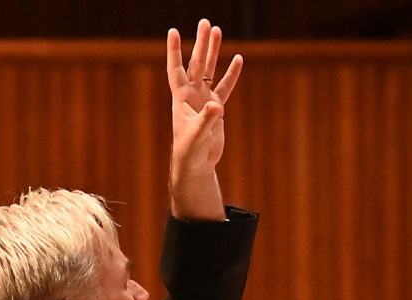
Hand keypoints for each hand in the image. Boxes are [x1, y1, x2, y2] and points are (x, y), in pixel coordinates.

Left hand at [166, 20, 242, 222]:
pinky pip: (225, 87)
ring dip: (214, 51)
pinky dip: (231, 74)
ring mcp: (204, 99)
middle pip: (197, 63)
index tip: (174, 31)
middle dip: (201, 43)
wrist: (196, 165)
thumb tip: (216, 106)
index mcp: (181, 97)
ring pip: (210, 70)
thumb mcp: (196, 136)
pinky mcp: (216, 108)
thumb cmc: (189, 152)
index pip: (176, 69)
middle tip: (206, 23)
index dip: (174, 51)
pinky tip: (237, 59)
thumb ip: (205, 120)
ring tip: (218, 30)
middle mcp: (192, 94)